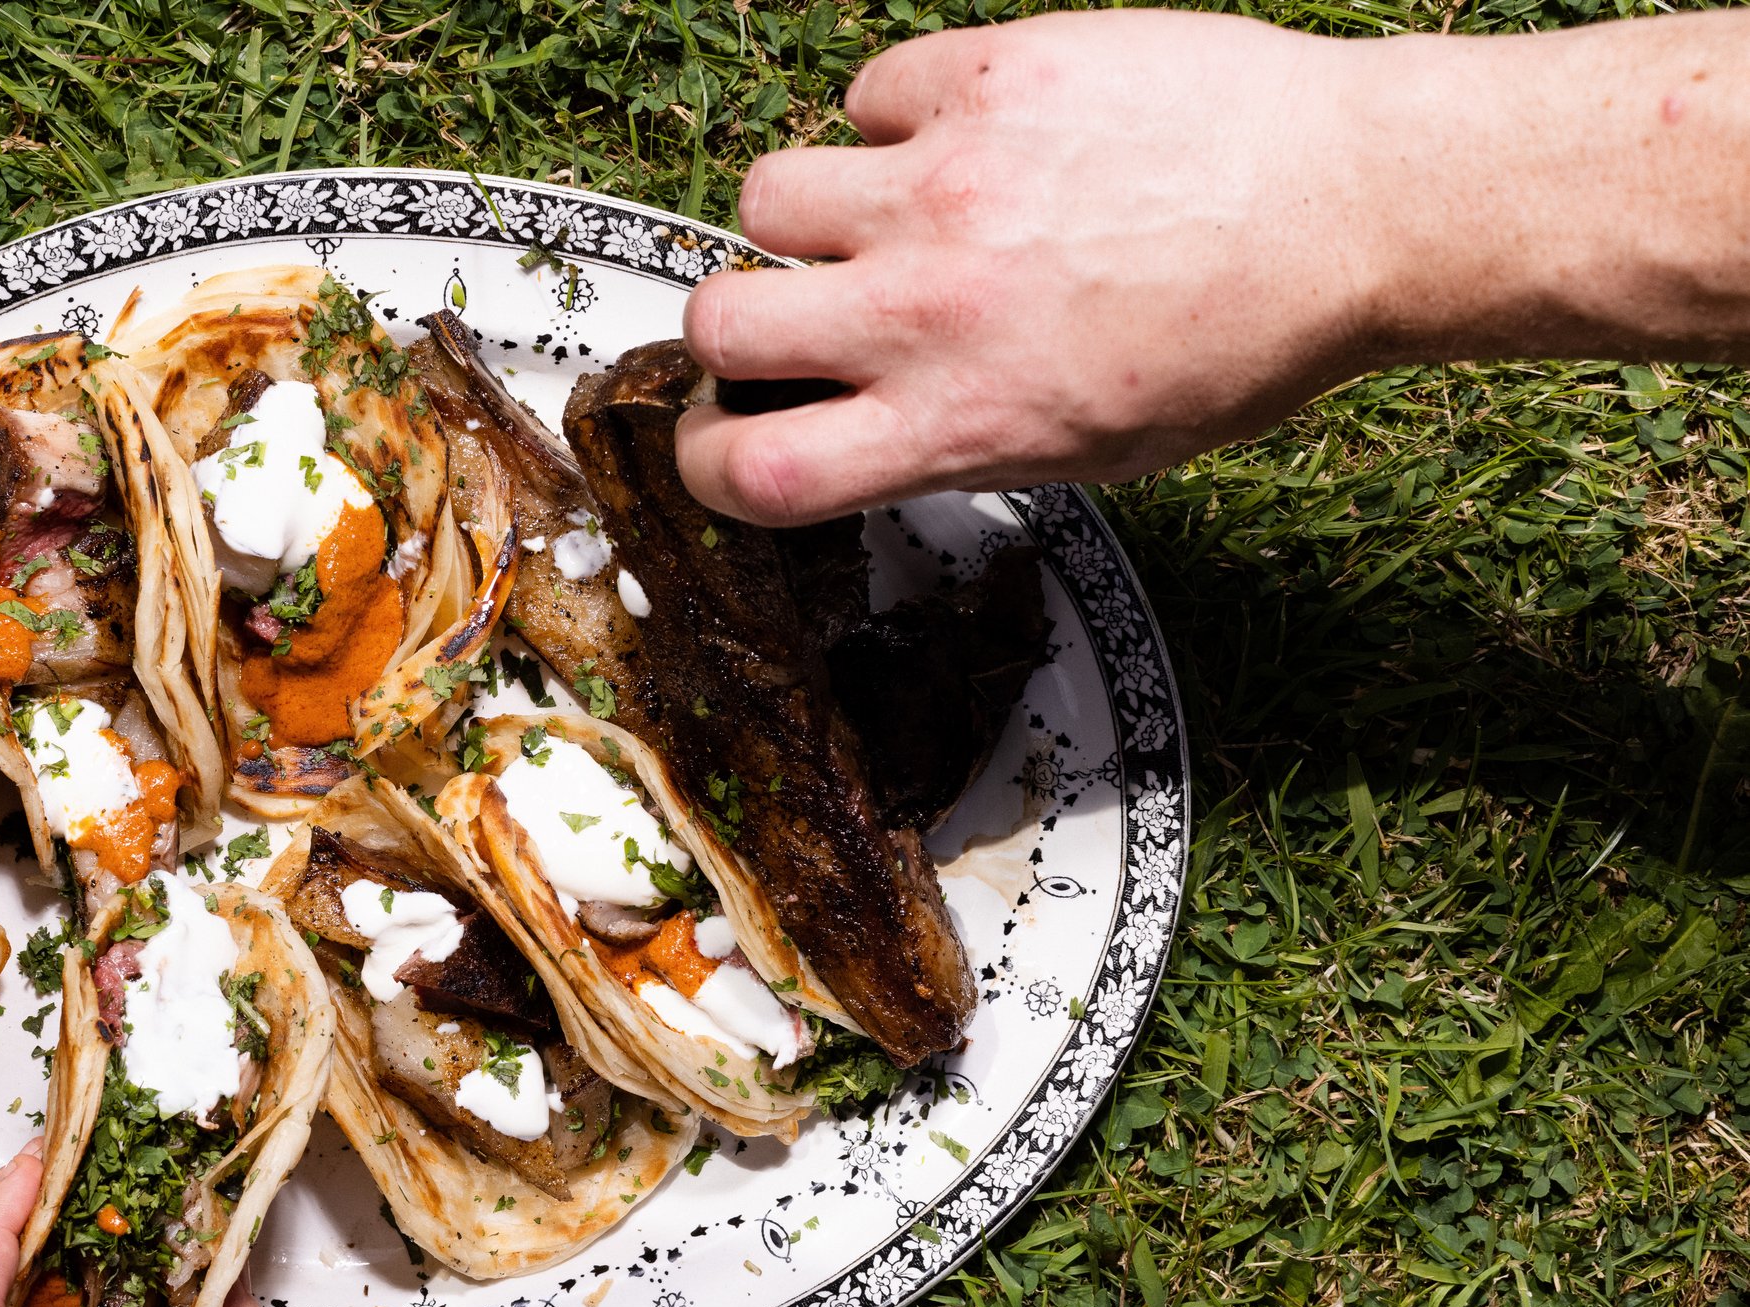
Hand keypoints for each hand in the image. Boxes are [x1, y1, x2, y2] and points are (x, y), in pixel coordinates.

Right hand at [677, 10, 1749, 522]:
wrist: (1356, 206)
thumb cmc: (1244, 340)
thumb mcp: (1089, 446)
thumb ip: (952, 438)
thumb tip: (857, 421)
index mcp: (958, 421)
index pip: (752, 469)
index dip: (712, 457)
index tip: (728, 436)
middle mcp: (933, 307)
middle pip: (720, 318)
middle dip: (738, 324)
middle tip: (792, 315)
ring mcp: (950, 182)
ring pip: (768, 194)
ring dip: (808, 213)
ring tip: (885, 213)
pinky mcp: (988, 75)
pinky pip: (868, 93)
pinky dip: (896, 117)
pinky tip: (967, 137)